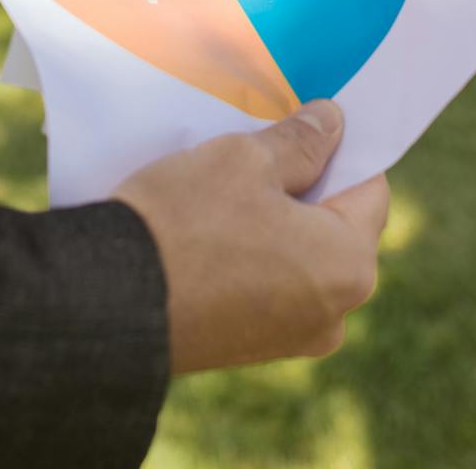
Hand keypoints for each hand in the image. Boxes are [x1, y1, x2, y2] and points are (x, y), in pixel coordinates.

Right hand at [113, 100, 389, 373]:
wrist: (105, 304)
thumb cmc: (187, 222)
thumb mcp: (245, 160)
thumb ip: (301, 142)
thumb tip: (333, 125)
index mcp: (350, 267)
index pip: (370, 189)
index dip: (339, 150)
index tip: (304, 126)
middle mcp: (333, 315)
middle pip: (334, 227)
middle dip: (303, 188)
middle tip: (258, 153)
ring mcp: (288, 340)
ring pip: (297, 258)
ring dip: (273, 222)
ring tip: (226, 189)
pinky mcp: (246, 350)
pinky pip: (266, 287)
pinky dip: (248, 256)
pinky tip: (208, 230)